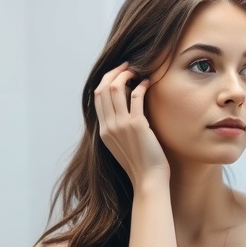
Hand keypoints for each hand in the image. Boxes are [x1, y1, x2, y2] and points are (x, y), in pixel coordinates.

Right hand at [93, 62, 169, 186]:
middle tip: (127, 66)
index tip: (117, 73)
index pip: (97, 97)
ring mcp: (121, 125)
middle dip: (115, 72)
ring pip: (117, 88)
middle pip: (104, 88)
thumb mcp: (121, 145)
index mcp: (103, 130)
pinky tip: (148, 83)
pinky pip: (137, 97)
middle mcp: (109, 126)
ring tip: (137, 71)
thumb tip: (123, 108)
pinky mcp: (137, 125)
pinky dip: (142, 86)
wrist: (148, 180)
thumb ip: (117, 128)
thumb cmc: (140, 163)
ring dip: (127, 75)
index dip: (106, 80)